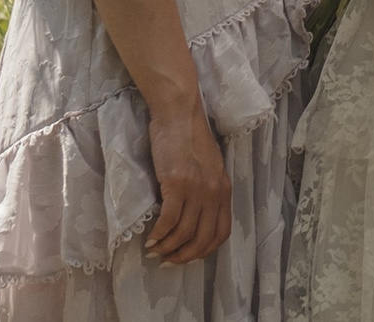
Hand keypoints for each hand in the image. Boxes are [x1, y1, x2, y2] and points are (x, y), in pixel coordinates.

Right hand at [142, 101, 230, 263]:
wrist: (178, 113)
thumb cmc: (189, 136)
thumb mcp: (208, 166)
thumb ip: (207, 189)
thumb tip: (196, 216)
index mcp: (224, 189)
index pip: (221, 233)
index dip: (204, 251)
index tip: (187, 256)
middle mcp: (213, 193)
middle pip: (203, 239)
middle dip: (184, 256)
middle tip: (167, 260)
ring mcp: (196, 189)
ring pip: (183, 233)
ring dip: (167, 248)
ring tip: (154, 250)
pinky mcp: (176, 184)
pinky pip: (168, 221)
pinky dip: (158, 235)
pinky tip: (150, 238)